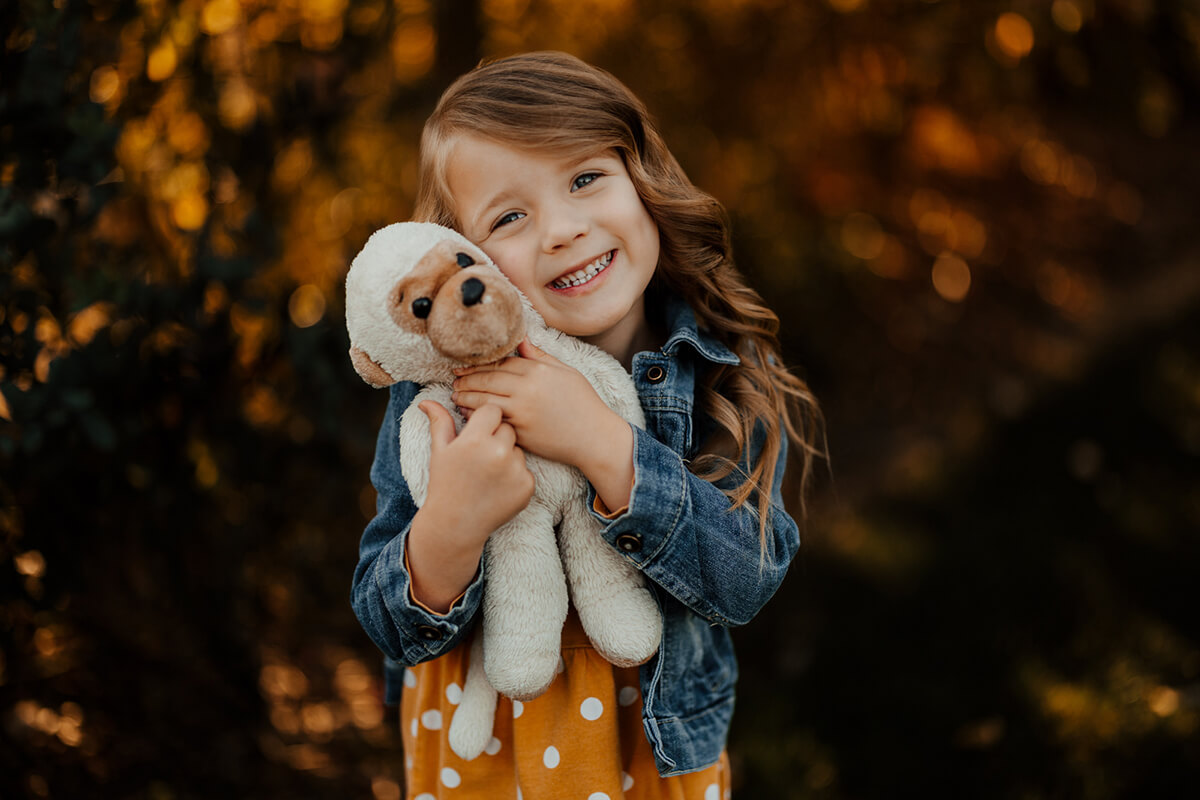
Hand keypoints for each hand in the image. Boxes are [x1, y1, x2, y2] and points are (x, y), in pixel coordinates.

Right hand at [407, 401, 534, 611]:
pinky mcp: (527, 487)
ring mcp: (515, 470)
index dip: (484, 420)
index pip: (492, 410)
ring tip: (488, 474)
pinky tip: (498, 487)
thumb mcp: (440, 452)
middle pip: (508, 428)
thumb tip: (426, 402)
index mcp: (475, 440)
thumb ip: (439, 422)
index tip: (476, 433)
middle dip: (496, 437)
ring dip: (507, 456)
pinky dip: (516, 476)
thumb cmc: (445, 484)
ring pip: (518, 449)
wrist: (456, 525)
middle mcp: (498, 453)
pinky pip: (527, 470)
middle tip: (481, 457)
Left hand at [451, 339, 634, 509]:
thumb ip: (540, 356)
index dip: (479, 364)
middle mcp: (527, 389)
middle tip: (454, 379)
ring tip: (455, 394)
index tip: (464, 365)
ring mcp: (522, 412)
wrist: (594, 437)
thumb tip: (520, 340)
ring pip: (484, 400)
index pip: (500, 362)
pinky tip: (467, 412)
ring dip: (466, 396)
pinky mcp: (520, 432)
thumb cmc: (583, 403)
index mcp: (538, 371)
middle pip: (487, 379)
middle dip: (466, 378)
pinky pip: (491, 421)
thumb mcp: (566, 372)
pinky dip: (476, 415)